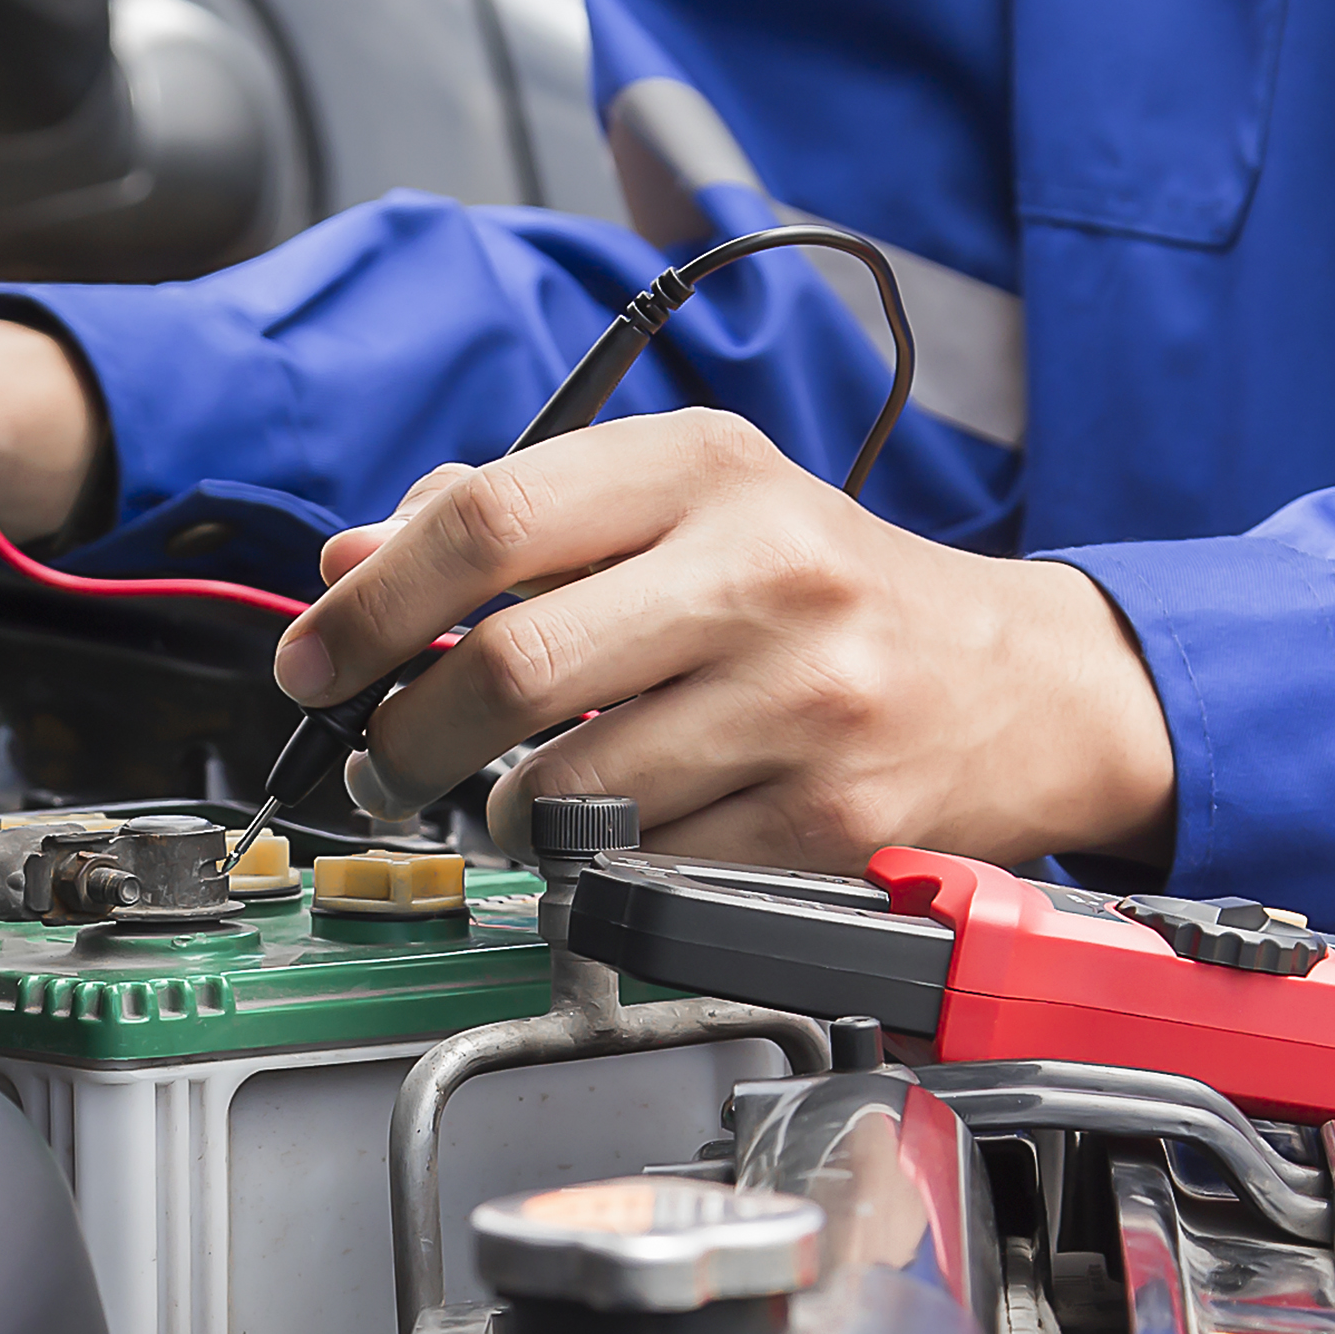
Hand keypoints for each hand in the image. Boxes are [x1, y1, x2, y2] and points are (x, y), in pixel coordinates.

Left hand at [273, 408, 1175, 868]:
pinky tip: (621, 834)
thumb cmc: (824, 590)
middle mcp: (763, 569)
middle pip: (508, 666)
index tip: (312, 661)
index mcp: (705, 467)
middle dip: (404, 737)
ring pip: (567, 787)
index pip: (489, 519)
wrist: (1021, 684)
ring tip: (508, 801)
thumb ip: (515, 523)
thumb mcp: (686, 507)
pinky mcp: (831, 819)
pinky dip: (600, 866)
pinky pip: (649, 866)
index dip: (369, 604)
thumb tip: (347, 567)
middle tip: (382, 764)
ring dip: (498, 817)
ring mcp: (805, 699)